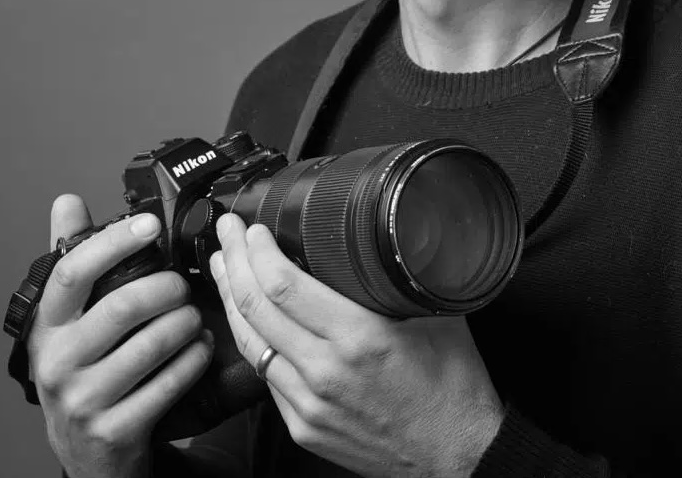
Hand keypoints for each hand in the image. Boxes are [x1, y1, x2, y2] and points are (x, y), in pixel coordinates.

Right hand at [27, 194, 214, 477]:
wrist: (86, 450)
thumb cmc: (86, 368)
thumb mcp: (69, 318)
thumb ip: (71, 258)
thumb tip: (66, 201)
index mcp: (47, 325)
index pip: (73, 271)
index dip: (114, 242)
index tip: (151, 224)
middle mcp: (57, 362)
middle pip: (124, 305)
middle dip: (169, 288)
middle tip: (185, 286)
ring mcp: (83, 400)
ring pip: (153, 343)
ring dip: (187, 323)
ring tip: (194, 317)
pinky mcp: (114, 431)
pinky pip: (168, 384)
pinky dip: (194, 359)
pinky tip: (199, 348)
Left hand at [210, 214, 503, 477]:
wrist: (458, 454)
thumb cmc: (453, 386)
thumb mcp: (439, 313)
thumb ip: (405, 273)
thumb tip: (390, 231)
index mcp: (359, 338)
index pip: (284, 287)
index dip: (258, 251)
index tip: (251, 227)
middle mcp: (326, 373)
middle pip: (256, 309)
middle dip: (233, 262)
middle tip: (226, 232)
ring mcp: (309, 405)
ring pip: (250, 344)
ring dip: (231, 299)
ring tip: (223, 266)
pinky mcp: (303, 427)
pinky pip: (266, 376)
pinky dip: (251, 339)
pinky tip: (248, 319)